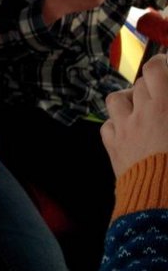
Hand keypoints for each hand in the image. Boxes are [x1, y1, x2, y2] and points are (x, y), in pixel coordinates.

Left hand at [102, 54, 167, 176]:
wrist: (165, 208)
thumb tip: (166, 103)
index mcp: (166, 106)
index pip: (157, 68)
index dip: (164, 63)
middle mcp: (142, 113)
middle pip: (140, 83)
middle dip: (154, 84)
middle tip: (166, 92)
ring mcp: (124, 130)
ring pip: (117, 98)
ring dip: (130, 98)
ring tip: (144, 106)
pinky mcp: (113, 148)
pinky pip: (108, 126)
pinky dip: (118, 123)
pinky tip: (130, 129)